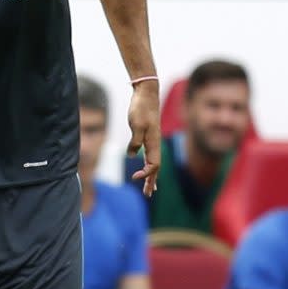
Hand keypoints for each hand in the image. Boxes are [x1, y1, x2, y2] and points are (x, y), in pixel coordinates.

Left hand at [127, 79, 159, 196]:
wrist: (146, 93)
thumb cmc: (141, 108)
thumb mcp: (136, 125)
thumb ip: (134, 142)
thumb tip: (132, 155)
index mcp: (154, 143)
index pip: (154, 165)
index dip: (146, 174)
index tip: (134, 177)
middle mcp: (155, 143)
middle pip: (156, 168)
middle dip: (152, 181)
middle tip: (148, 195)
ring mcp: (153, 140)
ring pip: (154, 162)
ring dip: (152, 176)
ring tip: (150, 188)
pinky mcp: (149, 135)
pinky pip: (150, 155)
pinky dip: (149, 165)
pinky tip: (144, 168)